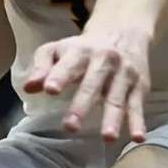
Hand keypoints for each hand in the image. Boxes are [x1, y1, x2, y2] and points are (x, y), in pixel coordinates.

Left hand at [24, 28, 150, 141]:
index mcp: (80, 51)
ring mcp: (123, 74)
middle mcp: (104, 60)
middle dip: (82, 105)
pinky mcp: (139, 86)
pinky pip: (138, 106)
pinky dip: (138, 122)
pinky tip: (137, 137)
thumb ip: (43, 66)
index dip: (59, 76)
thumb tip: (28, 88)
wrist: (123, 30)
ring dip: (113, 118)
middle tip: (71, 127)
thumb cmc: (83, 48)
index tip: (50, 90)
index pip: (68, 65)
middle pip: (92, 84)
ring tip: (107, 138)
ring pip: (117, 98)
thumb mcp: (60, 49)